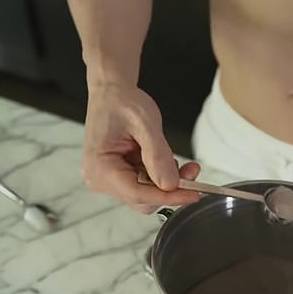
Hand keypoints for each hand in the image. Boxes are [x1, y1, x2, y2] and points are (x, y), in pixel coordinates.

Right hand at [82, 84, 199, 212]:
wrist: (113, 93)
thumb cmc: (122, 103)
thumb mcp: (145, 125)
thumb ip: (158, 156)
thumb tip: (170, 184)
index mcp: (100, 167)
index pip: (137, 194)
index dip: (168, 197)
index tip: (192, 195)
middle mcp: (100, 178)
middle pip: (143, 199)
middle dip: (171, 189)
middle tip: (192, 172)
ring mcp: (109, 179)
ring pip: (148, 194)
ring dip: (169, 182)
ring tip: (183, 164)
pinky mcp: (120, 176)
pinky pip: (146, 185)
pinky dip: (162, 177)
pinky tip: (168, 162)